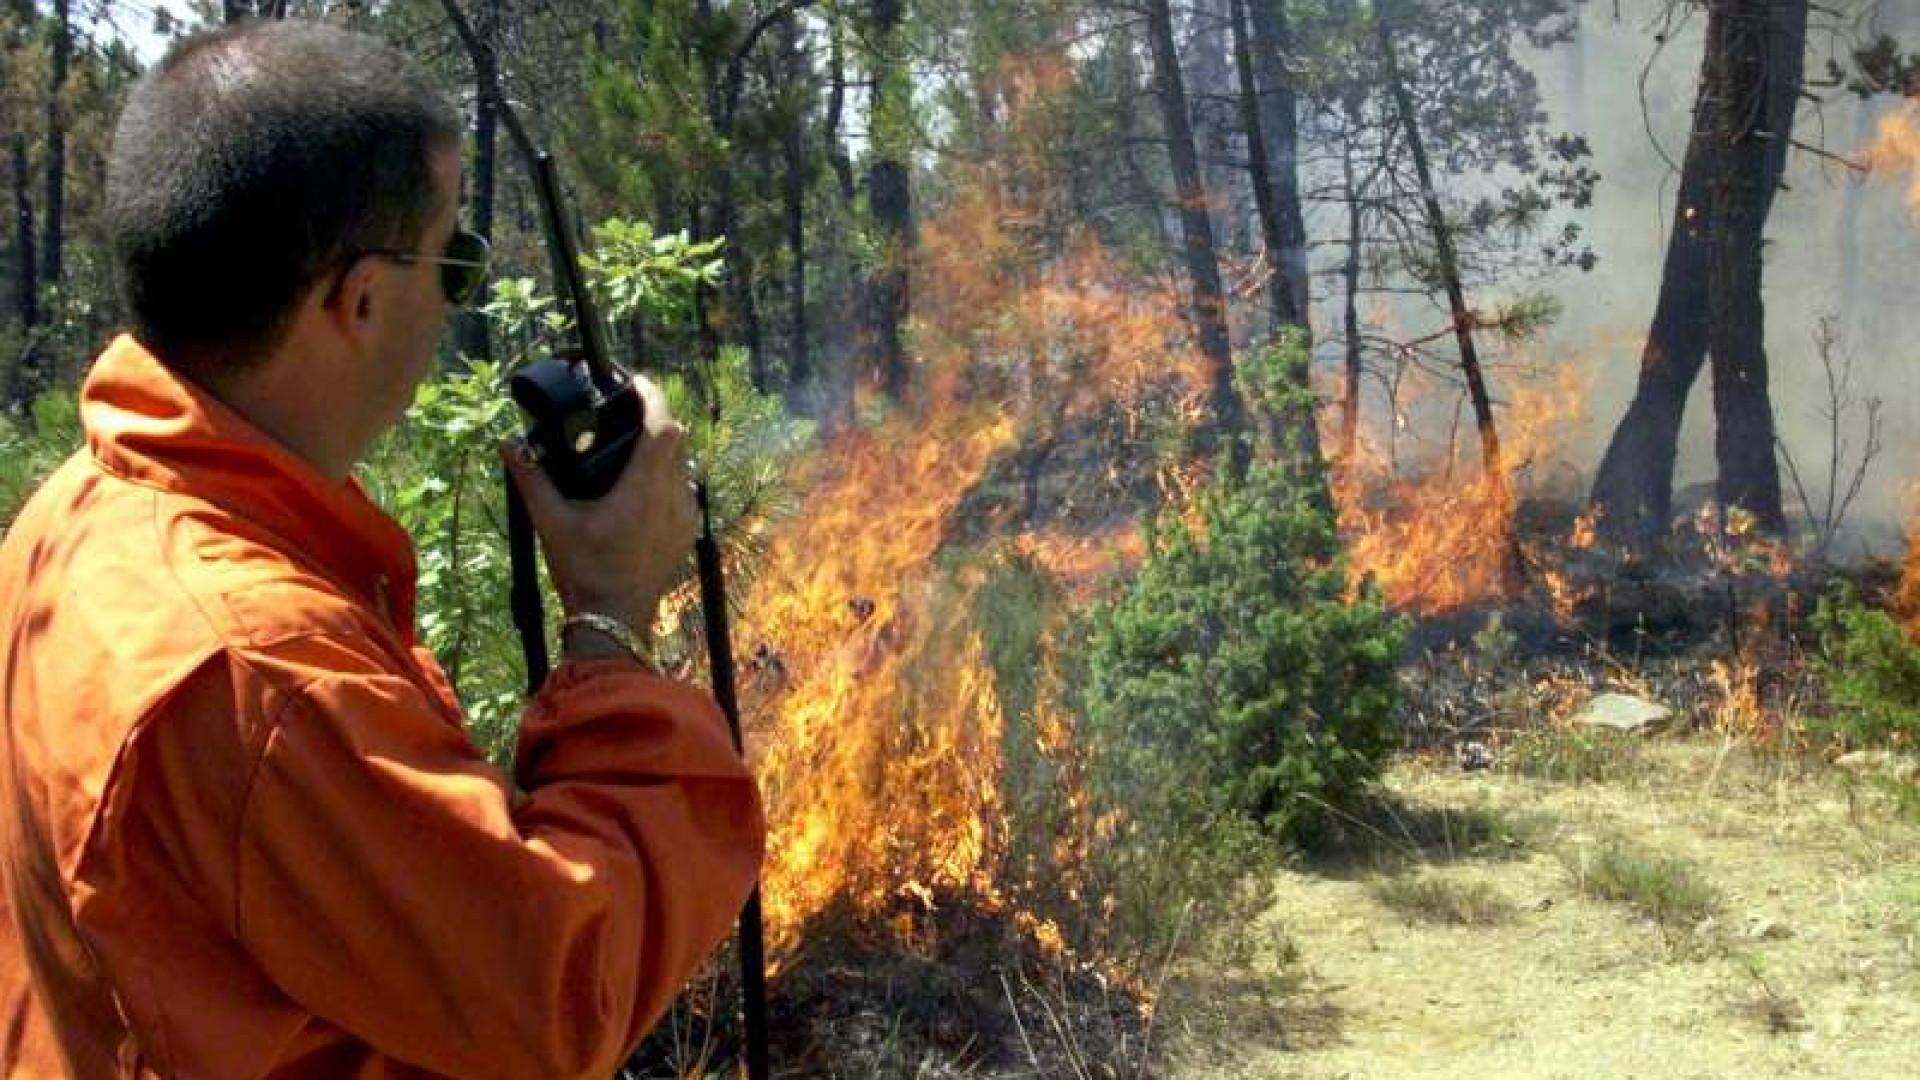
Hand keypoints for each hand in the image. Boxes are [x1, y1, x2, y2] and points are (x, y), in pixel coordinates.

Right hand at [500, 375, 696, 633]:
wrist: (615, 619)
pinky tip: (641, 485)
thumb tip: (510, 445)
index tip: (635, 383)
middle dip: (655, 418)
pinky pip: (684, 489)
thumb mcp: (552, 523)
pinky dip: (667, 477)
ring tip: (631, 447)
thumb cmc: (584, 569)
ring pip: (684, 464)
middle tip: (626, 411)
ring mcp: (685, 515)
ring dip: (662, 449)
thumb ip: (533, 479)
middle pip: (677, 439)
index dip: (652, 396)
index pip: (663, 425)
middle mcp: (673, 495)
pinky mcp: (686, 532)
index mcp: (644, 487)